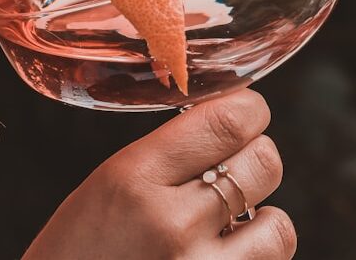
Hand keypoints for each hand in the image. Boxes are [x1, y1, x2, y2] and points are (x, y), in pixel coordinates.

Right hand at [22, 89, 296, 258]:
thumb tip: (233, 123)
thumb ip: (167, 155)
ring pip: (278, 226)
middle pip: (264, 163)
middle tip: (234, 169)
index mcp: (133, 179)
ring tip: (228, 229)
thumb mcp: (107, 188)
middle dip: (255, 160)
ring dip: (260, 223)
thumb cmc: (77, 254)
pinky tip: (219, 259)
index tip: (248, 113)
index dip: (249, 111)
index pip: (229, 121)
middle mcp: (170, 225)